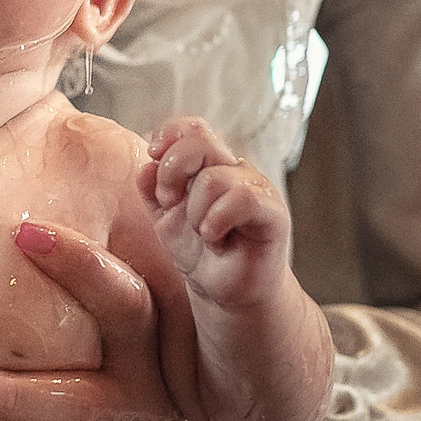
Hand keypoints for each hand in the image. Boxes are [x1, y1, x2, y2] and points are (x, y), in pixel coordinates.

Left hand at [0, 221, 284, 420]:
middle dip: (8, 400)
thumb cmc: (153, 352)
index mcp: (148, 353)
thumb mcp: (153, 304)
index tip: (21, 229)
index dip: (79, 265)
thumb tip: (37, 167)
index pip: (122, 302)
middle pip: (72, 405)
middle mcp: (135, 414)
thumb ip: (105, 252)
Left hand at [139, 116, 288, 308]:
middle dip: (173, 170)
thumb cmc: (200, 253)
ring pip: (214, 178)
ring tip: (202, 233)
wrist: (225, 292)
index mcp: (209, 164)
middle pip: (201, 140)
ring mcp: (256, 187)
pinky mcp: (273, 212)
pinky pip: (242, 198)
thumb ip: (153, 189)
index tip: (153, 156)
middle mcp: (234, 169)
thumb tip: (147, 165)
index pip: (192, 127)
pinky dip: (217, 220)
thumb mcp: (164, 218)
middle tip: (169, 202)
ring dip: (196, 212)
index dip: (169, 134)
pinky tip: (215, 238)